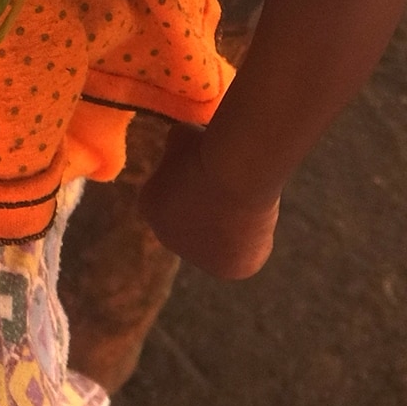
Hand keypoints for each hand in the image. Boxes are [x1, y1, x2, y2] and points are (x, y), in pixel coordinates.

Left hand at [139, 122, 279, 280]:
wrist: (233, 173)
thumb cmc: (209, 148)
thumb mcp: (184, 136)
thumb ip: (178, 146)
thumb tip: (183, 143)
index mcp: (149, 205)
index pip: (170, 196)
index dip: (193, 181)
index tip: (212, 170)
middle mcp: (167, 237)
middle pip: (193, 223)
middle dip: (209, 209)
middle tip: (232, 188)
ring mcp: (197, 258)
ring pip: (219, 241)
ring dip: (231, 226)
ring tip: (246, 200)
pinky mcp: (229, 269)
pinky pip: (244, 254)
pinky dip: (255, 239)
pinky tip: (257, 220)